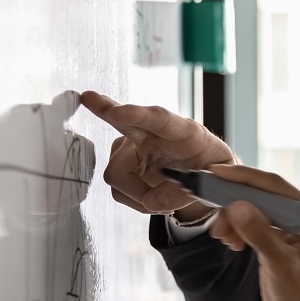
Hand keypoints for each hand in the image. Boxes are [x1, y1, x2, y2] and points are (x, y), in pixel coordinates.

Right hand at [78, 90, 236, 217]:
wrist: (203, 175)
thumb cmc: (209, 169)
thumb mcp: (214, 182)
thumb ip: (189, 191)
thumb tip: (152, 202)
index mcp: (184, 133)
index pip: (160, 120)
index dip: (136, 116)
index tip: (116, 112)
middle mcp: (153, 134)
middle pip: (123, 121)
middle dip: (103, 108)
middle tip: (85, 97)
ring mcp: (133, 147)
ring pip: (118, 174)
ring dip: (140, 195)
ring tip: (165, 196)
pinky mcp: (120, 163)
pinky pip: (118, 190)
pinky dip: (136, 199)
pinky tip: (153, 193)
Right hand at [206, 164, 299, 300]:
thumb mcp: (280, 265)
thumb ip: (260, 235)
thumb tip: (237, 206)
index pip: (276, 186)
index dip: (245, 177)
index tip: (216, 173)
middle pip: (262, 194)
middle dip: (234, 201)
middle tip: (210, 208)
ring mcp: (290, 224)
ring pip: (253, 208)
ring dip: (233, 218)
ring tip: (221, 237)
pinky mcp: (277, 235)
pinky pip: (251, 221)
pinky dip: (237, 228)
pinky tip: (230, 242)